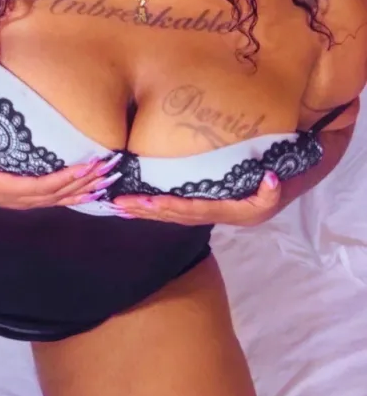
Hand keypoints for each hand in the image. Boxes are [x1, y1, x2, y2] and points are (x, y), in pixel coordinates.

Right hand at [0, 94, 121, 208]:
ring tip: (111, 178)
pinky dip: (79, 196)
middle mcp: (15, 197)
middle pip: (56, 195)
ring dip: (87, 189)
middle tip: (109, 167)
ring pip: (61, 200)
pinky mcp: (29, 199)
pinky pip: (58, 201)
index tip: (86, 166)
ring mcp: (23, 201)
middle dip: (84, 181)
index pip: (38, 186)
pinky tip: (97, 191)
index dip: (63, 179)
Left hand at [113, 171, 281, 226]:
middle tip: (119, 205)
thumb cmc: (271, 190)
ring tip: (119, 207)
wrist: (274, 194)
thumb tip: (270, 179)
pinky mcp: (197, 207)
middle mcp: (208, 215)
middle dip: (145, 211)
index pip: (190, 209)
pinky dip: (151, 209)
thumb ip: (273, 189)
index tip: (147, 202)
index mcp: (223, 211)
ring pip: (168, 216)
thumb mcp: (277, 192)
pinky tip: (134, 206)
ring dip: (143, 212)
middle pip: (171, 216)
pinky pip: (171, 211)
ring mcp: (201, 213)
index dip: (169, 207)